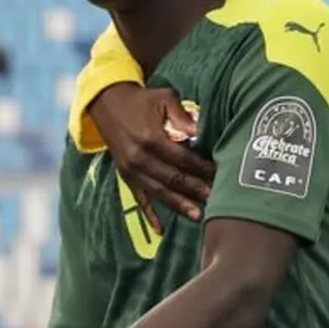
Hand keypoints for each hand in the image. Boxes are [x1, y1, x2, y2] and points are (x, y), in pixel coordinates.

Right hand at [90, 85, 214, 227]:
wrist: (107, 104)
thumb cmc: (143, 100)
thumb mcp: (164, 98)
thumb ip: (182, 116)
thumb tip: (200, 132)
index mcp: (150, 139)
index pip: (183, 159)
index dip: (202, 168)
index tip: (221, 174)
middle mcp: (139, 158)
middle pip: (173, 178)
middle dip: (196, 190)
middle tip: (218, 200)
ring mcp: (131, 170)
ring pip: (159, 192)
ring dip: (179, 205)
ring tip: (199, 216)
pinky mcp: (126, 176)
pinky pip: (139, 198)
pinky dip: (150, 214)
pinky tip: (161, 229)